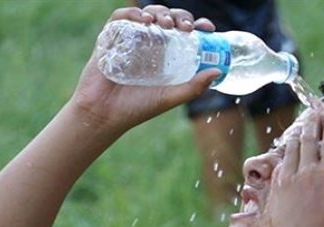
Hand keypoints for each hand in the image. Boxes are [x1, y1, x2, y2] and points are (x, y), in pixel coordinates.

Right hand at [69, 6, 220, 131]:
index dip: (197, 25)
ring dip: (160, 13)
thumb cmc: (137, 108)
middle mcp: (150, 44)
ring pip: (148, 14)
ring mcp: (130, 39)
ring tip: (167, 24)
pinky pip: (120, 17)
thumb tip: (218, 72)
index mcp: (167, 55)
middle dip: (180, 16)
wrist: (105, 115)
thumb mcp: (171, 97)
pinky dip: (133, 13)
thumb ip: (193, 87)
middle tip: (185, 27)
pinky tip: (145, 20)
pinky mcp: (110, 38)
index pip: (184, 32)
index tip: (207, 27)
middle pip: (169, 18)